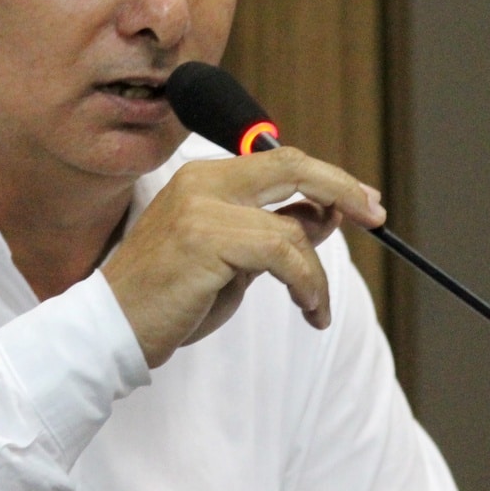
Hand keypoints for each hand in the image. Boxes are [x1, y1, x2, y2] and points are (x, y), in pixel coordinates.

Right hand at [101, 147, 385, 367]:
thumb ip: (273, 231)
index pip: (280, 161)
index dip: (329, 178)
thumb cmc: (170, 298)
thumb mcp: (232, 259)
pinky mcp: (204, 240)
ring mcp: (201, 207)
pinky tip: (308, 310)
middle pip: (292, 166)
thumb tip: (327, 213)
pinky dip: (307, 284)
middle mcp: (202, 182)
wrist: (112, 330)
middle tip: (376, 216)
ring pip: (292, 227)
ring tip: (315, 307)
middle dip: (343, 188)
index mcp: (204, 178)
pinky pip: (283, 254)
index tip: (362, 202)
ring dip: (317, 273)